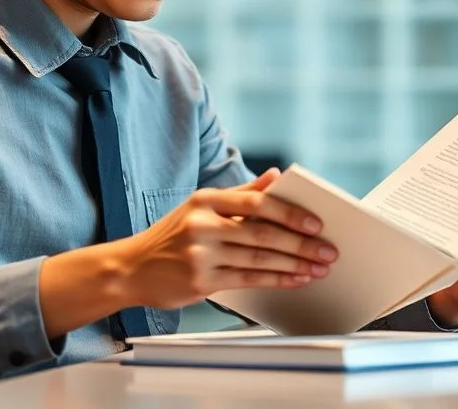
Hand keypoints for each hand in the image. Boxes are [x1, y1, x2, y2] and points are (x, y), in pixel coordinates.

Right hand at [114, 168, 338, 309]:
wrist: (130, 268)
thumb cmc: (171, 236)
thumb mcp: (200, 206)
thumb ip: (240, 193)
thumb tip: (275, 176)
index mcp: (205, 200)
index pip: (257, 203)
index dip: (290, 213)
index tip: (317, 223)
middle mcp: (202, 224)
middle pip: (262, 233)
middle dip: (301, 244)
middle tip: (327, 250)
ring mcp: (200, 254)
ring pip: (258, 259)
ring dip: (294, 264)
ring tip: (317, 267)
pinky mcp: (200, 281)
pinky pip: (247, 279)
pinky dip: (275, 279)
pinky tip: (294, 279)